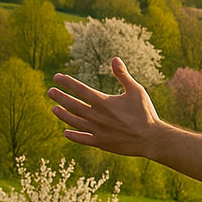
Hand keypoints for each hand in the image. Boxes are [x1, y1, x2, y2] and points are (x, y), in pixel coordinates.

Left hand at [48, 57, 168, 158]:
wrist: (151, 138)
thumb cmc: (146, 113)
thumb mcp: (137, 90)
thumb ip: (123, 75)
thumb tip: (114, 59)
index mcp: (103, 102)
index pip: (80, 89)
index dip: (67, 82)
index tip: (57, 77)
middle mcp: (96, 116)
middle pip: (72, 105)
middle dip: (60, 97)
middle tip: (50, 91)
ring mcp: (97, 130)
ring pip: (74, 121)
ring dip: (62, 115)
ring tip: (54, 109)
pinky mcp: (101, 143)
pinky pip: (82, 139)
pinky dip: (73, 136)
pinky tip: (66, 132)